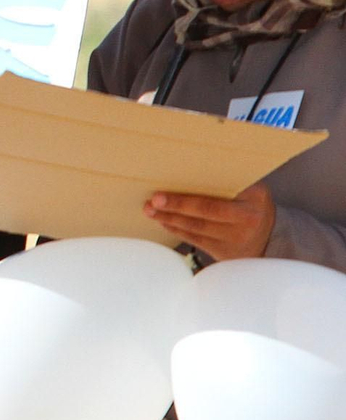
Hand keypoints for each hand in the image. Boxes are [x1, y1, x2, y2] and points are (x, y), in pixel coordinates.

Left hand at [145, 183, 275, 260]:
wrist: (270, 236)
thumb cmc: (252, 204)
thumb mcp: (251, 189)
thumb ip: (228, 179)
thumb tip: (189, 166)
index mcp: (254, 201)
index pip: (217, 199)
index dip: (188, 197)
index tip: (166, 189)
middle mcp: (247, 222)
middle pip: (204, 214)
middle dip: (175, 206)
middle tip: (153, 200)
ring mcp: (236, 240)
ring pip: (196, 229)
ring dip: (169, 219)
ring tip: (151, 210)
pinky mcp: (225, 253)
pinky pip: (196, 241)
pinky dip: (177, 230)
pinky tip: (164, 221)